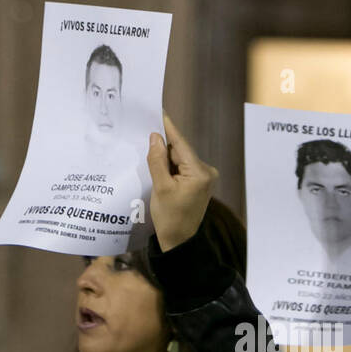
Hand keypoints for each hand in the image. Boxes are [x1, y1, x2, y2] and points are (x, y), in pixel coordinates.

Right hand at [147, 112, 218, 250]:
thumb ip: (157, 160)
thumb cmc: (170, 218)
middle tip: (144, 128)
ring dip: (165, 155)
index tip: (159, 110)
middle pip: (180, 150)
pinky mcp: (199, 182)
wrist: (179, 241)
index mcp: (200, 173)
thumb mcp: (160, 187)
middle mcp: (206, 171)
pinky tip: (156, 162)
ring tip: (146, 147)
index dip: (168, 127)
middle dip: (163, 143)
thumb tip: (156, 137)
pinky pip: (182, 166)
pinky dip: (170, 165)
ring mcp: (204, 177)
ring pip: (180, 158)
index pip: (181, 144)